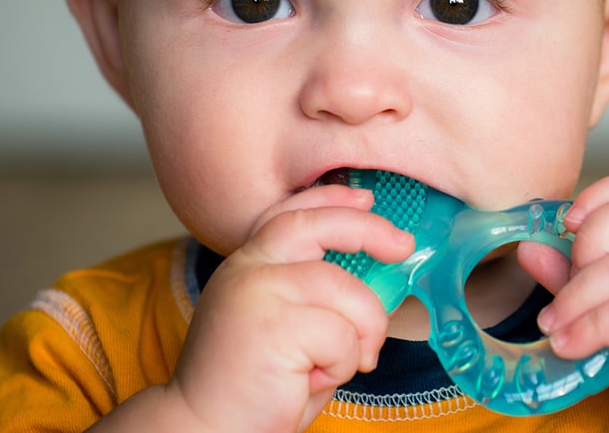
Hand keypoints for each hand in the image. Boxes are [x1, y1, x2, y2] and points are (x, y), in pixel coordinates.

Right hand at [164, 185, 414, 431]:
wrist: (206, 431)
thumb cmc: (255, 388)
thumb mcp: (287, 327)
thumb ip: (318, 298)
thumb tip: (379, 276)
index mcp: (248, 266)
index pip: (291, 214)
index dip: (330, 199)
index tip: (365, 199)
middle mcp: (248, 270)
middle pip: (319, 226)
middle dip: (369, 230)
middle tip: (402, 247)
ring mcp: (258, 293)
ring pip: (347, 291)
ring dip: (359, 334)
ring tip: (333, 366)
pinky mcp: (274, 326)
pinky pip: (343, 335)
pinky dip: (341, 364)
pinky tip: (309, 382)